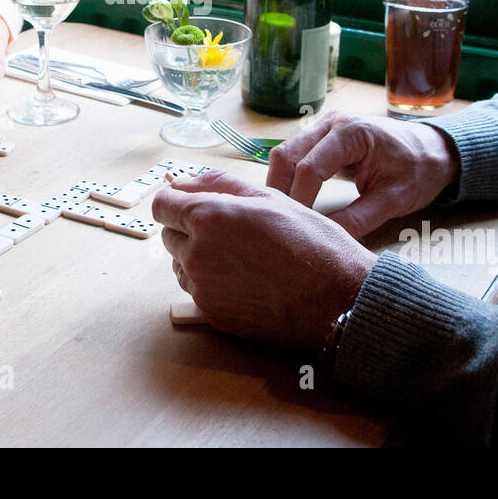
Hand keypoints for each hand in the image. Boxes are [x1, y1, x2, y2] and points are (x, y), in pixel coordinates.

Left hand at [152, 169, 376, 350]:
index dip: (176, 202)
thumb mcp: (270, 198)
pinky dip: (211, 284)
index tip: (192, 205)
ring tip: (241, 257)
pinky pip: (197, 291)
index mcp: (208, 217)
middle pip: (168, 236)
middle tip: (228, 231)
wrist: (336, 299)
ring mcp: (202, 288)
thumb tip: (183, 183)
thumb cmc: (310, 244)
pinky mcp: (212, 315)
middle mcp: (197, 253)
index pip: (161, 206)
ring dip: (198, 258)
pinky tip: (246, 280)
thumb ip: (219, 185)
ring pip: (181, 265)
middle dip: (188, 230)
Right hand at [267, 111, 459, 239]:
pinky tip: (290, 200)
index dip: (299, 200)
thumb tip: (329, 241)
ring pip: (284, 153)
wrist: (433, 149)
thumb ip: (359, 219)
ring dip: (279, 183)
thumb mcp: (394, 199)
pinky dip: (287, 177)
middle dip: (279, 190)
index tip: (296, 228)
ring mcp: (324, 126)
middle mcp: (332, 122)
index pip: (310, 168)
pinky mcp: (322, 135)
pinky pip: (294, 154)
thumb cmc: (419, 170)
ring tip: (282, 214)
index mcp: (352, 132)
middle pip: (287, 155)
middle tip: (279, 224)